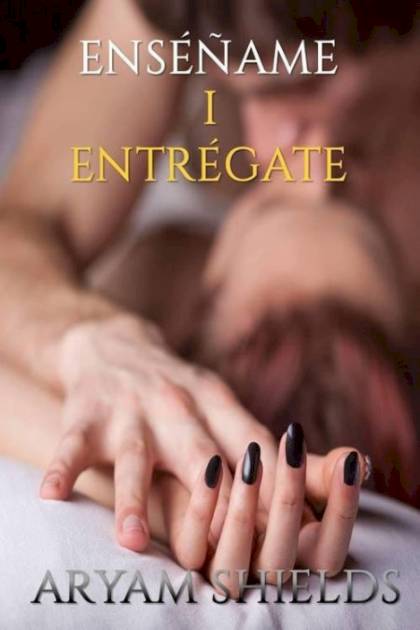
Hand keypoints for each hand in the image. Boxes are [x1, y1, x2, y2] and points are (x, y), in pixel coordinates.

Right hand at [39, 314, 278, 552]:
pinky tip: (53, 495)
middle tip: (226, 541)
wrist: (114, 343)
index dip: (268, 483)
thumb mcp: (222, 406)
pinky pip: (71, 445)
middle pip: (198, 452)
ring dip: (133, 497)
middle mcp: (176, 404)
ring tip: (134, 540)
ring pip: (133, 457)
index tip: (286, 526)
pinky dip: (62, 468)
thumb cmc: (179, 392)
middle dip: (213, 494)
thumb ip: (264, 448)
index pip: (248, 444)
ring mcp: (129, 410)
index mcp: (216, 402)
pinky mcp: (86, 416)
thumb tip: (336, 477)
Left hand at [158, 425, 365, 597]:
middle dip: (290, 500)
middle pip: (281, 561)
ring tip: (252, 457)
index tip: (349, 465)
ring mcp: (221, 565)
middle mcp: (260, 568)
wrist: (193, 463)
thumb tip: (358, 461)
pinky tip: (213, 464)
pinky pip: (191, 549)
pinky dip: (203, 508)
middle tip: (293, 446)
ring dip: (243, 512)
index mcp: (294, 555)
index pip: (328, 556)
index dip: (342, 513)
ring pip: (233, 565)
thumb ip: (320, 473)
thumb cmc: (252, 473)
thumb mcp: (286, 469)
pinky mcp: (187, 553)